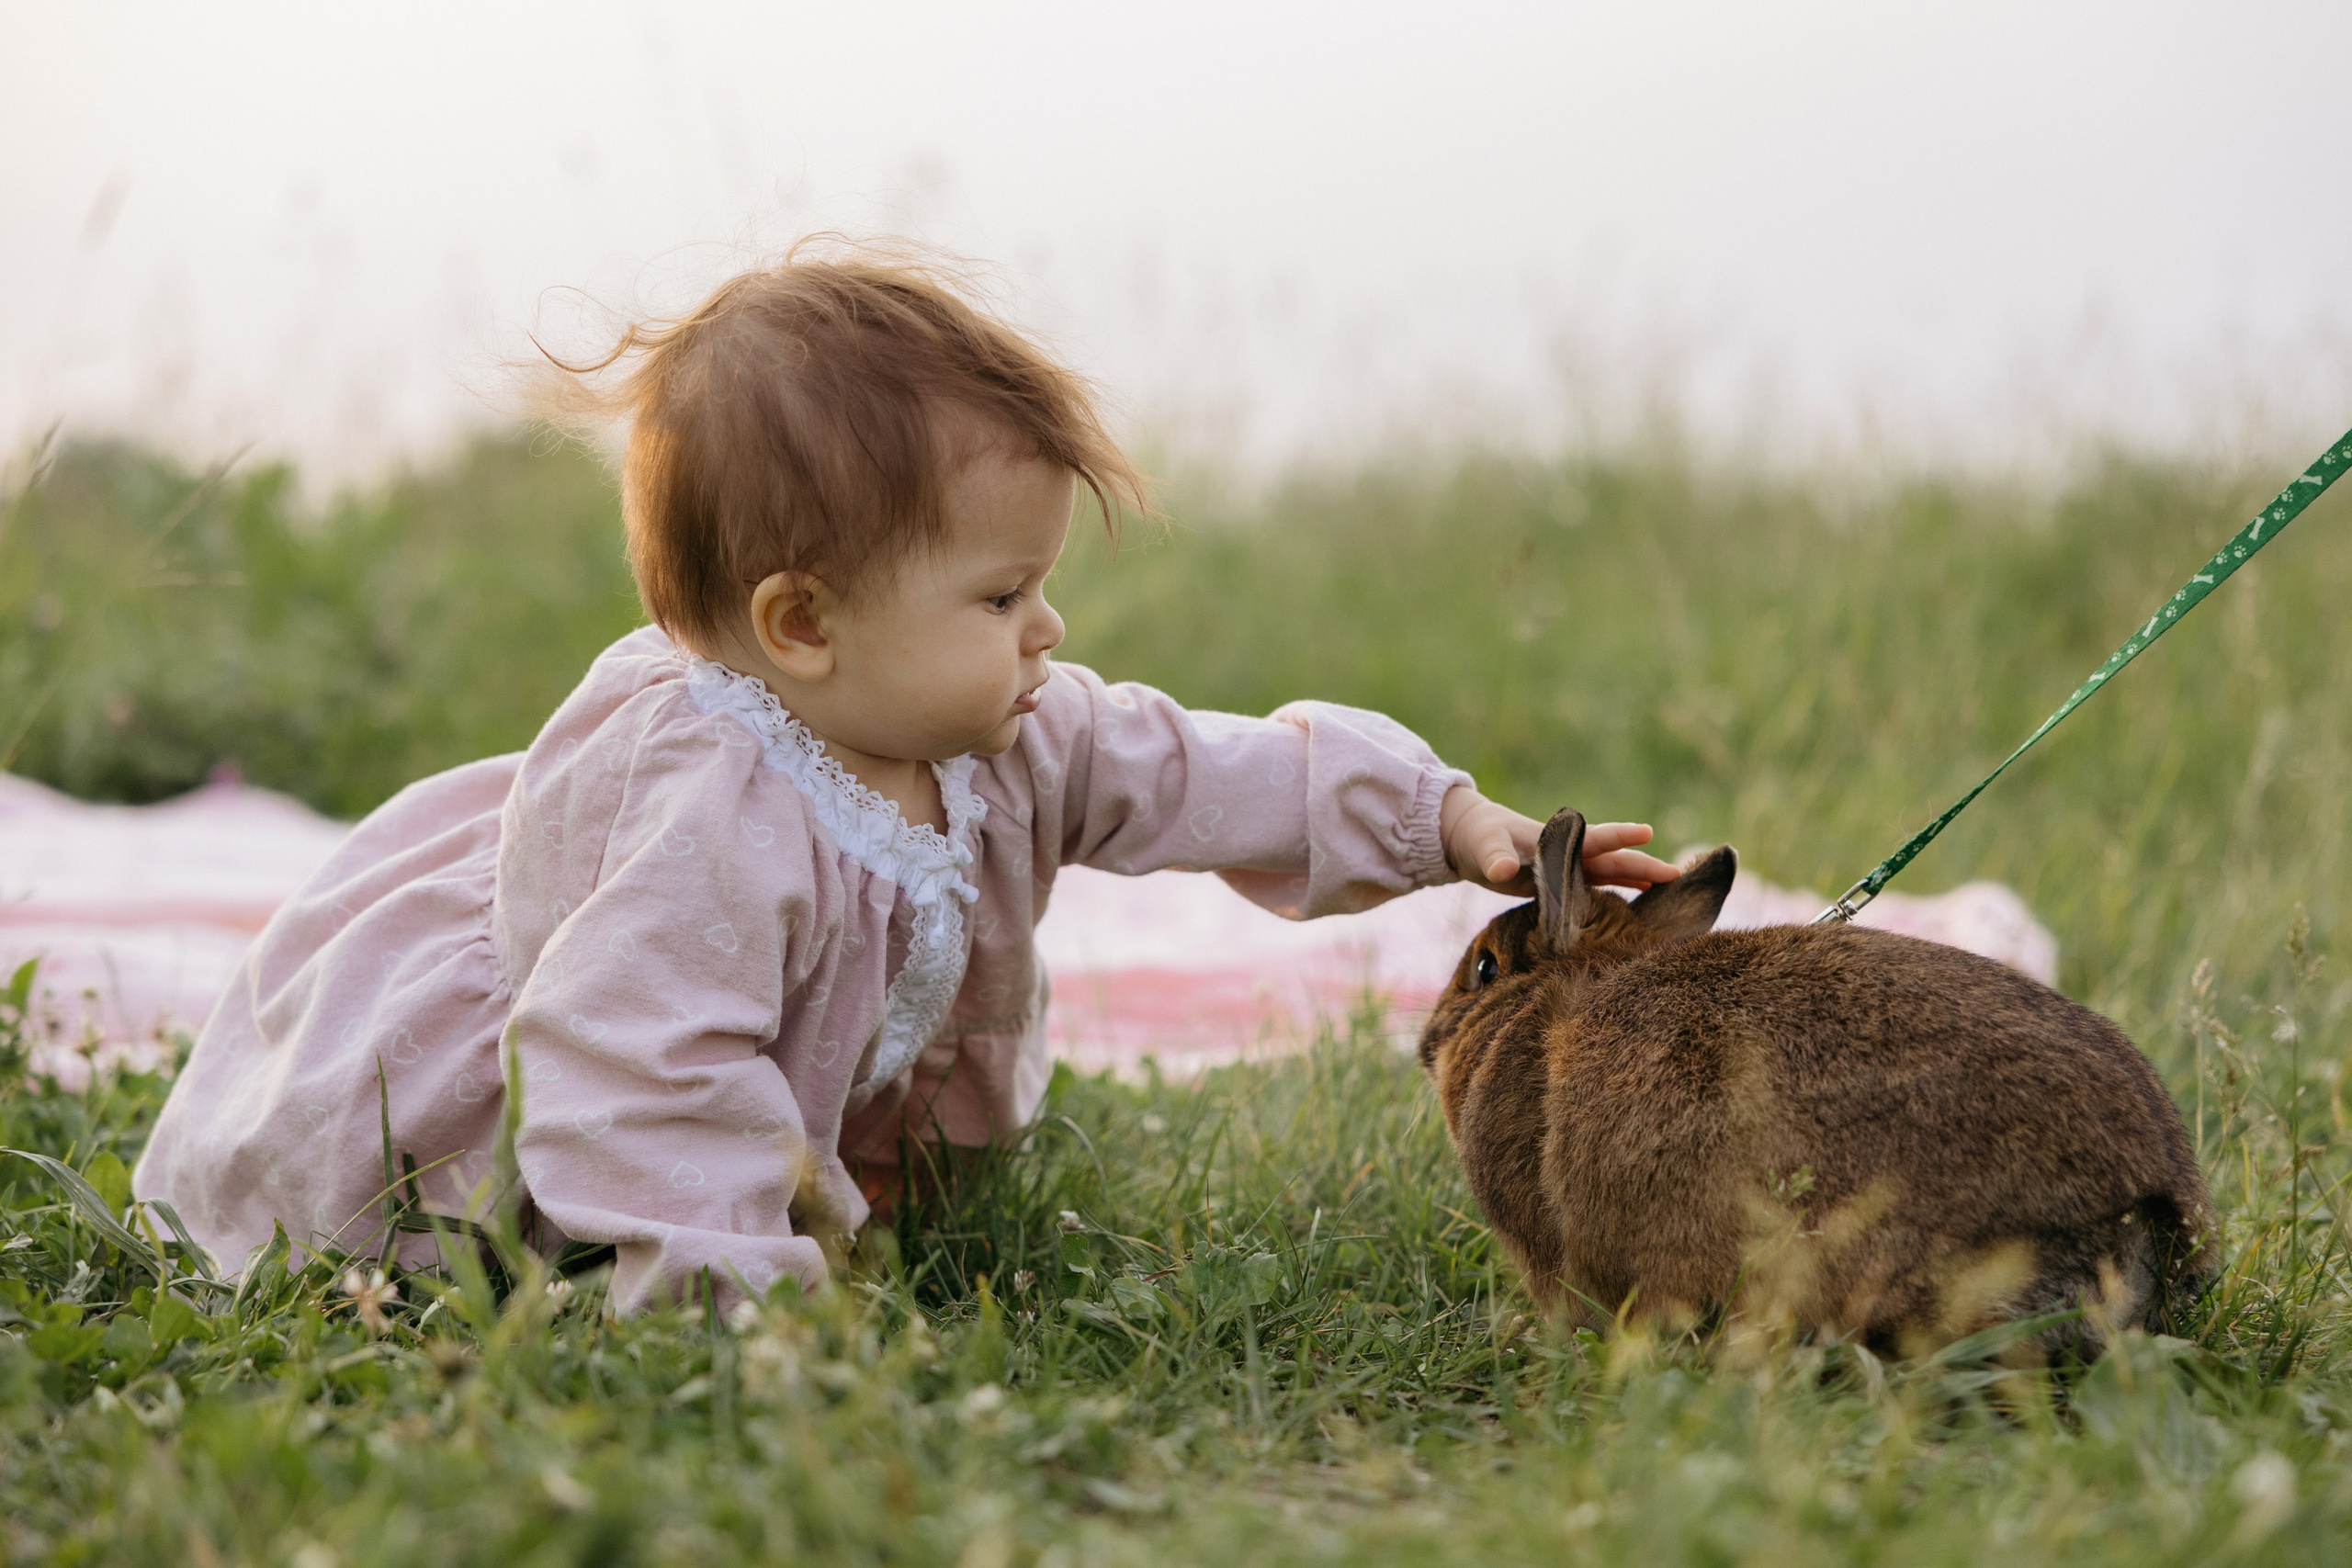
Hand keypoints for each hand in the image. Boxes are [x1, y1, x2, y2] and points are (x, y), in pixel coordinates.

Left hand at [1439, 784, 1683, 894]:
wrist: (1467, 837)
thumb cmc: (1475, 837)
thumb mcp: (1482, 847)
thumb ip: (1494, 859)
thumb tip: (1504, 871)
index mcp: (1555, 840)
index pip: (1592, 837)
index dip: (1618, 836)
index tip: (1647, 832)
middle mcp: (1567, 852)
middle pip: (1612, 858)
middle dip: (1643, 864)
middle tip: (1678, 873)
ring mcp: (1566, 866)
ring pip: (1610, 870)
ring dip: (1637, 876)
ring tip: (1670, 885)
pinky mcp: (1560, 881)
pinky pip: (1596, 885)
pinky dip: (1618, 888)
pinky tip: (1638, 898)